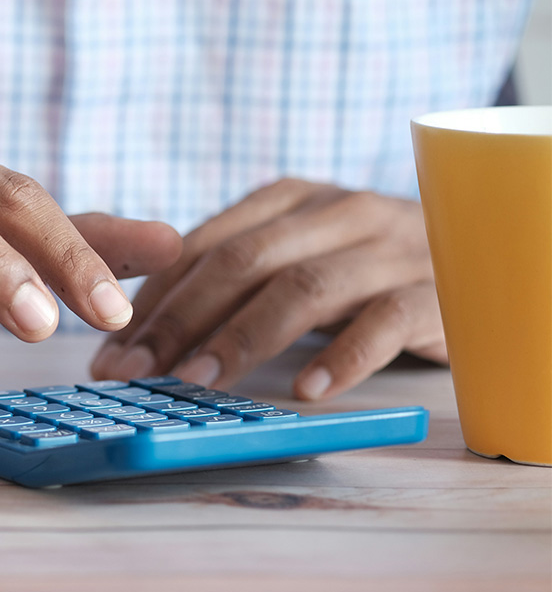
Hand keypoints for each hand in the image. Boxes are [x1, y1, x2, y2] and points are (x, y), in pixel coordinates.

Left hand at [90, 178, 447, 399]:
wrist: (481, 257)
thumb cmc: (362, 269)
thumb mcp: (295, 255)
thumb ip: (231, 276)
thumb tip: (137, 327)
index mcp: (290, 199)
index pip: (204, 244)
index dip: (152, 298)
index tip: (111, 350)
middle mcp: (336, 212)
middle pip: (243, 261)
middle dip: (178, 319)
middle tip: (135, 371)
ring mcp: (388, 248)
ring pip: (303, 286)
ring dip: (243, 338)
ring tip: (198, 383)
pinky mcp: (435, 291)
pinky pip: (385, 322)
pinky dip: (343, 357)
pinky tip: (307, 392)